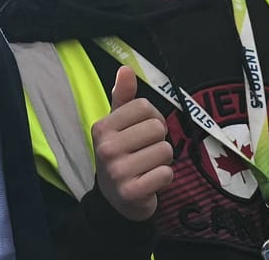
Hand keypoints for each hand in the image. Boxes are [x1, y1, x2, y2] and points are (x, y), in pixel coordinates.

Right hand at [91, 66, 174, 220]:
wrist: (114, 199)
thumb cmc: (120, 155)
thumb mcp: (117, 125)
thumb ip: (123, 97)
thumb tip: (126, 68)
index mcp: (102, 127)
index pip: (144, 107)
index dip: (152, 117)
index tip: (143, 131)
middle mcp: (106, 147)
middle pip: (158, 128)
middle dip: (159, 140)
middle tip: (146, 151)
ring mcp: (118, 171)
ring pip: (165, 151)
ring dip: (163, 160)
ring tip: (148, 166)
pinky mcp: (132, 192)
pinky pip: (166, 174)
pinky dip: (164, 178)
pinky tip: (150, 181)